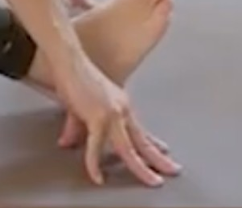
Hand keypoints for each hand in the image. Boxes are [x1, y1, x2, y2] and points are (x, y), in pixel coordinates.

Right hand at [53, 59, 177, 186]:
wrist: (69, 60)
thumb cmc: (75, 76)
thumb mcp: (80, 106)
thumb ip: (77, 127)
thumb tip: (68, 142)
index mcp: (122, 105)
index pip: (141, 130)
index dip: (154, 144)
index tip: (164, 152)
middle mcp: (122, 109)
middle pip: (143, 142)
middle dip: (160, 160)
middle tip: (173, 171)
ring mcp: (112, 114)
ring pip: (129, 149)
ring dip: (142, 168)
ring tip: (152, 181)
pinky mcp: (97, 117)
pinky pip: (97, 148)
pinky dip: (95, 165)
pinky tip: (98, 176)